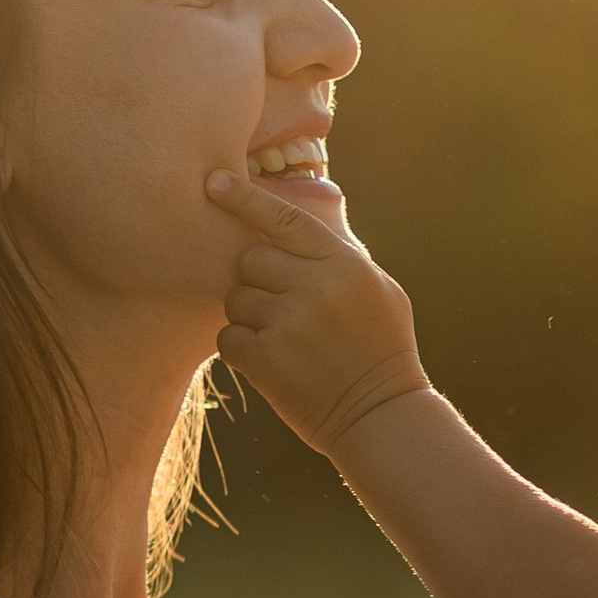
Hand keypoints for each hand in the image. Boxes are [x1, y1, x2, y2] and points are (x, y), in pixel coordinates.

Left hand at [213, 175, 430, 454]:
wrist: (382, 416)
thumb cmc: (383, 349)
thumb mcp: (380, 290)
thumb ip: (342, 255)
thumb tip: (307, 217)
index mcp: (344, 265)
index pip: (284, 219)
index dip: (245, 198)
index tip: (214, 182)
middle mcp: (316, 288)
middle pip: (250, 260)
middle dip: (256, 280)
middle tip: (280, 306)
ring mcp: (290, 323)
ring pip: (236, 300)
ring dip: (249, 317)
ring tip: (282, 339)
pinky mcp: (268, 359)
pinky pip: (228, 337)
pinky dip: (241, 349)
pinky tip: (269, 361)